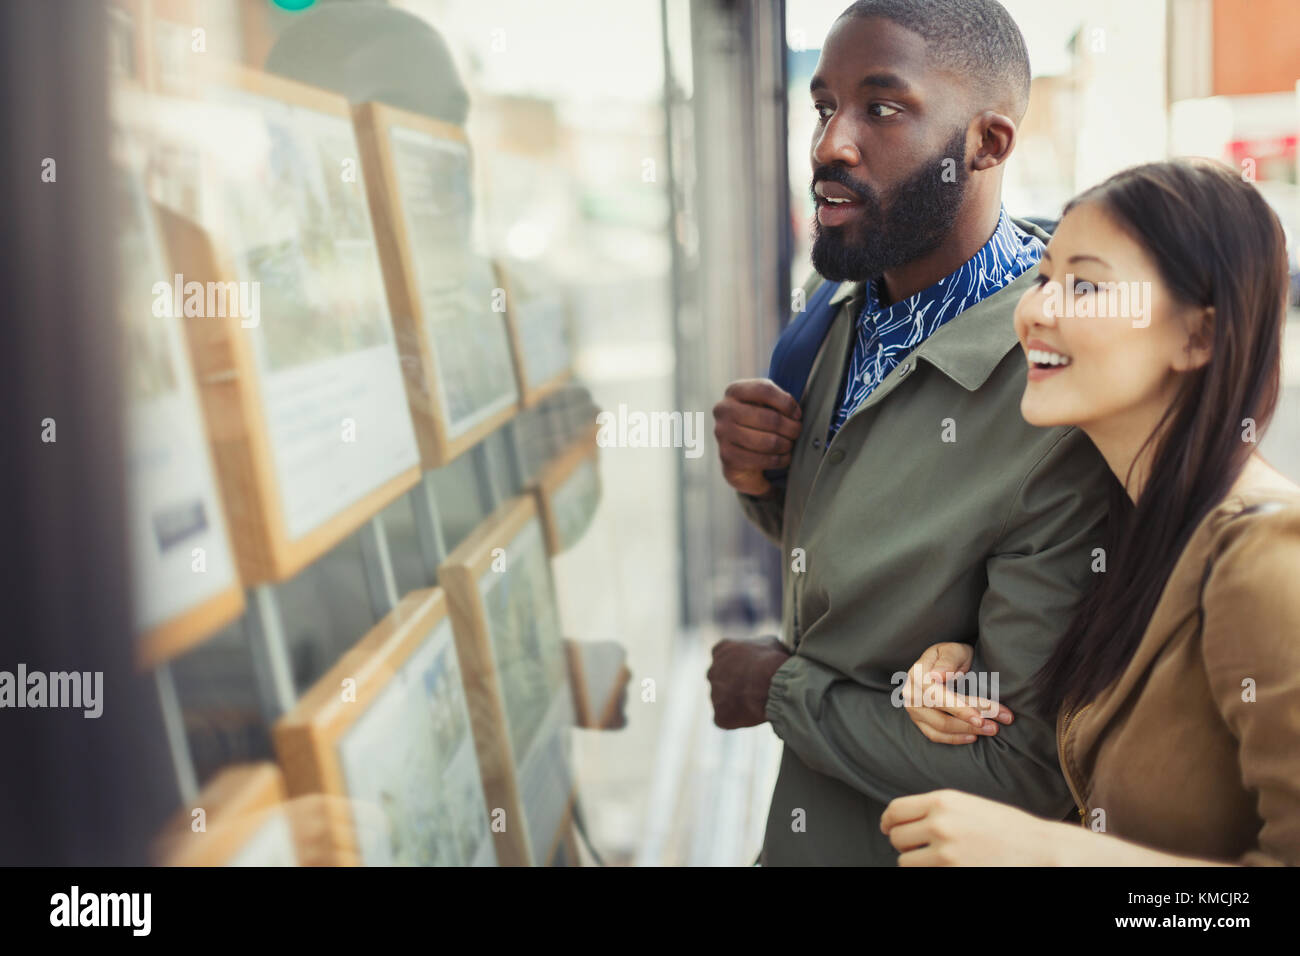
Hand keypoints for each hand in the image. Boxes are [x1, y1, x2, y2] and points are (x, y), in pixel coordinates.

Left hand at [707, 635, 790, 727]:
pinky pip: (725, 719)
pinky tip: (754, 715)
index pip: (723, 657)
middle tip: (756, 690)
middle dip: (735, 685)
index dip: (739, 666)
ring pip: (723, 701)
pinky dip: (737, 720)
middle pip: (720, 680)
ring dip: (737, 703)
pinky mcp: (719, 715)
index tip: (752, 672)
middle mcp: (712, 671)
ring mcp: (714, 694)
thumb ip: (758, 649)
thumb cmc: (774, 660)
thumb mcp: (770, 643)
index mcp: (721, 650)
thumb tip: (764, 655)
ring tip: (759, 703)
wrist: (773, 681)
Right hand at [712, 378, 801, 497]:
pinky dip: (779, 460)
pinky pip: (764, 460)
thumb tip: (795, 413)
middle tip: (797, 432)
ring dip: (786, 445)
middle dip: (791, 428)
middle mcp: (724, 409)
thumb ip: (778, 399)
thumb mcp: (765, 403)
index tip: (797, 414)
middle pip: (770, 418)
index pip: (765, 390)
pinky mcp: (727, 456)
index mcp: (735, 391)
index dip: (787, 403)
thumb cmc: (758, 422)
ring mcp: (723, 433)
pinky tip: (783, 458)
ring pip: (769, 441)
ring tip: (789, 445)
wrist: (739, 451)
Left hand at [881, 789, 1057, 865]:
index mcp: (943, 801)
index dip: (887, 821)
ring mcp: (946, 853)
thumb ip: (935, 809)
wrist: (1039, 849)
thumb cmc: (1005, 827)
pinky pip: (924, 875)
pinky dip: (929, 872)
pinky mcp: (953, 873)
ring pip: (905, 862)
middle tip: (918, 847)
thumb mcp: (967, 804)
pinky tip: (945, 867)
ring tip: (935, 859)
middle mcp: (940, 824)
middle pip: (896, 837)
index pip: (895, 810)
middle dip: (904, 844)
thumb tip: (903, 819)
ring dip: (915, 862)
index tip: (888, 828)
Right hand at [900, 642, 1012, 743]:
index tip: (980, 717)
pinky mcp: (920, 720)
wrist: (944, 662)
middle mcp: (911, 694)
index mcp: (918, 674)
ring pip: (940, 728)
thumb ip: (947, 661)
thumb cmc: (952, 655)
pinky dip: (955, 738)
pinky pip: (935, 735)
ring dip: (967, 731)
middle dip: (970, 723)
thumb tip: (937, 676)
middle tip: (995, 727)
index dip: (959, 708)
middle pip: (940, 716)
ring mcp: (914, 709)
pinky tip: (973, 737)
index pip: (937, 696)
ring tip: (992, 729)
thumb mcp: (953, 650)